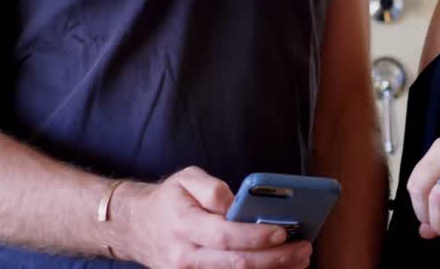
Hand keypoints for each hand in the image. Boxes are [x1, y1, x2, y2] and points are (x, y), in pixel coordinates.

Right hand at [111, 166, 312, 268]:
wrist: (135, 227)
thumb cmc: (167, 200)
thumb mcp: (185, 179)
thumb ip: (212, 189)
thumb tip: (238, 205)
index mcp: (185, 226)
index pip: (225, 235)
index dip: (255, 236)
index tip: (282, 232)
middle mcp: (186, 256)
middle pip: (236, 264)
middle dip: (274, 259)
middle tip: (304, 249)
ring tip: (300, 260)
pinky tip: (278, 268)